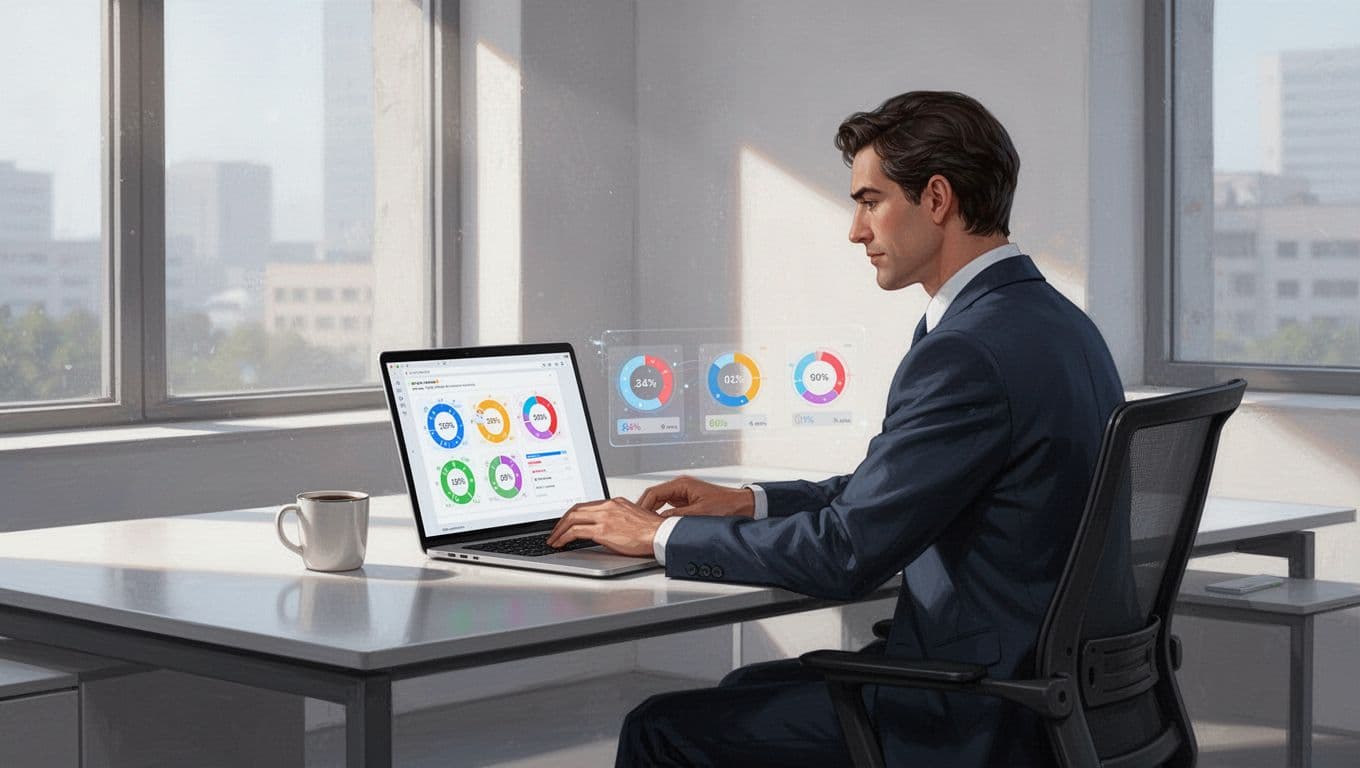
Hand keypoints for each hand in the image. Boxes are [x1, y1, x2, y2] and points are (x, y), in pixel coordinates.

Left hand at [546, 497, 663, 556]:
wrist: (660, 534)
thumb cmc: (651, 531)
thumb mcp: (632, 518)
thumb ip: (617, 519)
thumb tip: (607, 529)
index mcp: (614, 503)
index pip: (586, 505)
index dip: (572, 514)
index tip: (566, 522)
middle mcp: (608, 507)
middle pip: (575, 509)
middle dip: (561, 521)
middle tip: (555, 531)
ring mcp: (604, 517)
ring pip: (572, 518)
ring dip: (559, 530)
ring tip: (554, 540)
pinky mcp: (603, 530)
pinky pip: (576, 531)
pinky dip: (564, 537)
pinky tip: (560, 543)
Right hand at [637, 476, 754, 518]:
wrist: (743, 506)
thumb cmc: (727, 506)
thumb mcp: (699, 513)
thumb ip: (677, 516)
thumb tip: (660, 522)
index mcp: (682, 484)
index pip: (653, 492)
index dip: (642, 505)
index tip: (636, 517)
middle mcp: (681, 486)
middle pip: (654, 496)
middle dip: (644, 508)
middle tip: (637, 522)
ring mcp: (684, 494)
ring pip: (660, 502)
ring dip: (653, 512)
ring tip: (646, 524)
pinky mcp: (688, 502)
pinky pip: (668, 506)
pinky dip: (661, 514)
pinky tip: (659, 524)